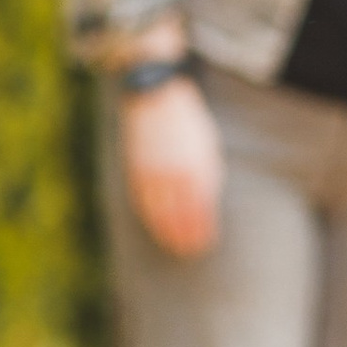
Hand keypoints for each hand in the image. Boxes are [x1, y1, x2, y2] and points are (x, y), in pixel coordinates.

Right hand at [122, 74, 222, 257]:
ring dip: (167, 233)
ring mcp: (154, 172)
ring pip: (160, 213)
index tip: (206, 243)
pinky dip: (150, 216)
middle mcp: (175, 174)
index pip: (202, 210)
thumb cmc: (188, 120)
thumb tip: (208, 202)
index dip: (203, 230)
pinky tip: (155, 226)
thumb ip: (210, 174)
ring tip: (173, 247)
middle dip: (186, 237)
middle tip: (190, 252)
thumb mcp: (208, 145)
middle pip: (181, 217)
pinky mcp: (137, 168)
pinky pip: (143, 200)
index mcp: (197, 168)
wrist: (155, 94)